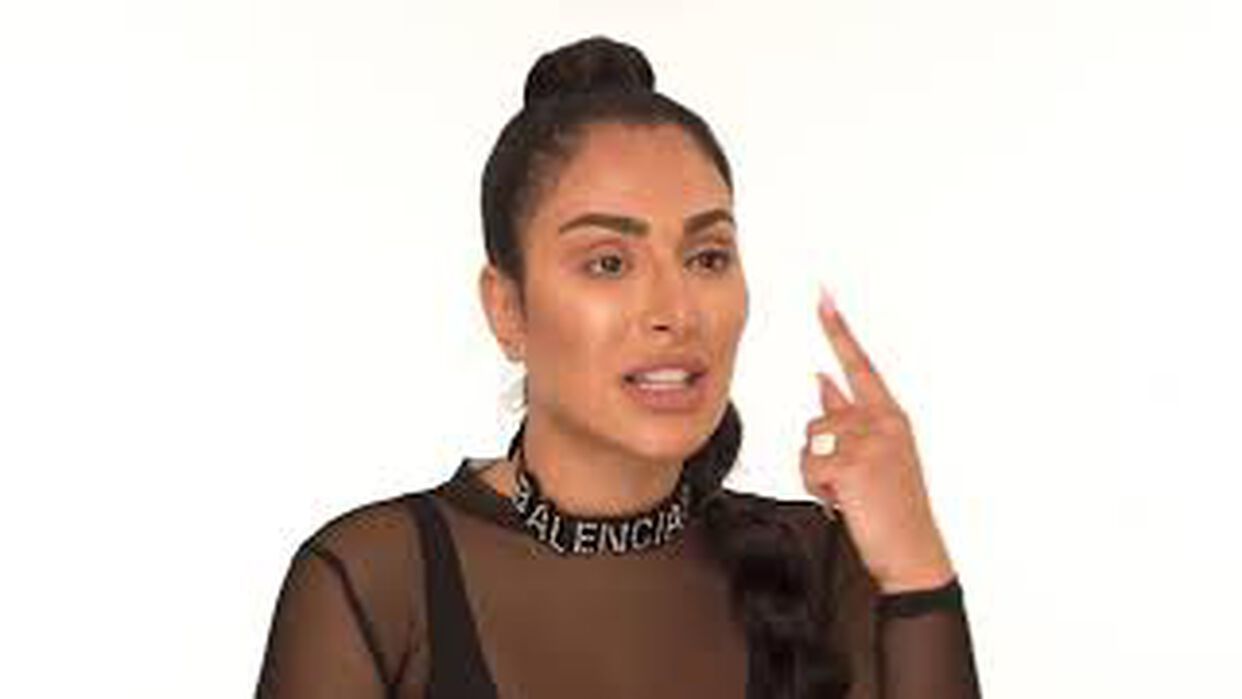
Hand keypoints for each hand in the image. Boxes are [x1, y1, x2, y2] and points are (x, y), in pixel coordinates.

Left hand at [800, 286, 955, 593]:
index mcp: (892, 416)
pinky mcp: (853, 463)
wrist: (913, 551)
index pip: (860, 365)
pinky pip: (809, 466)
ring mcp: (870, 441)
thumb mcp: (879, 455)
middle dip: (821, 454)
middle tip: (852, 485)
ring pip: (810, 442)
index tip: (822, 296)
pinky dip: (818, 489)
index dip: (839, 331)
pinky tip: (845, 502)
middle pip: (819, 417)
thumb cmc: (894, 507)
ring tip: (851, 493)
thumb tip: (821, 379)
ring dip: (819, 473)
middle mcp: (884, 422)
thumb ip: (850, 415)